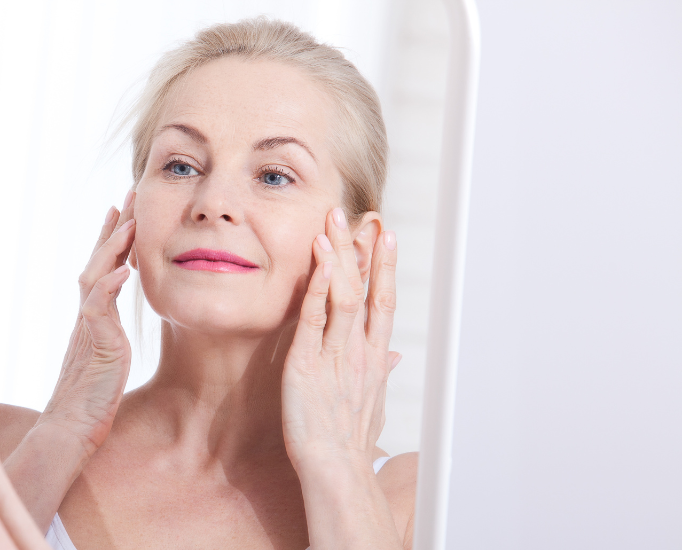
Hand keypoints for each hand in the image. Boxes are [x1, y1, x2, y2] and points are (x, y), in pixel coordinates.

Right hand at [37, 191, 136, 455]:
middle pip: (97, 262)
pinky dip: (110, 287)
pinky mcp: (95, 344)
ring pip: (96, 277)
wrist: (70, 429)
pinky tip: (124, 270)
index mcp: (92, 318)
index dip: (113, 240)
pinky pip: (99, 309)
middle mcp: (87, 316)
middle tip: (127, 196)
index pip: (102, 269)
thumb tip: (112, 325)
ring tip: (128, 221)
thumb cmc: (88, 401)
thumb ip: (107, 335)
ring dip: (112, 248)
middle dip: (114, 228)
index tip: (123, 211)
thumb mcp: (104, 358)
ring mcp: (89, 328)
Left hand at [281, 207, 399, 471]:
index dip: (384, 267)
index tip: (386, 236)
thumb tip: (393, 357)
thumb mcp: (372, 403)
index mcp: (373, 359)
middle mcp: (359, 351)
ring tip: (334, 222)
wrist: (336, 471)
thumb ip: (380, 373)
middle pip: (367, 290)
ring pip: (342, 295)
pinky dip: (315, 284)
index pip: (382, 302)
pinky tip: (315, 257)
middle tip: (365, 214)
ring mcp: (335, 355)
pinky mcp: (307, 363)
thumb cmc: (349, 442)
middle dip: (366, 250)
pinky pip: (313, 316)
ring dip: (339, 256)